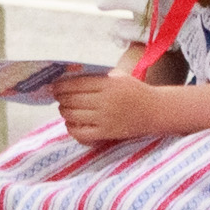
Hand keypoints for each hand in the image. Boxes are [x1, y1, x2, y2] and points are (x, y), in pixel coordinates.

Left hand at [48, 68, 169, 146]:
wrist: (155, 111)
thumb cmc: (135, 91)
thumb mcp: (119, 76)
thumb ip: (99, 76)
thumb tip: (72, 78)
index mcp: (108, 84)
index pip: (76, 84)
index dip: (61, 86)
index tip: (54, 86)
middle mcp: (105, 101)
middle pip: (71, 100)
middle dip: (60, 98)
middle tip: (57, 97)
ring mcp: (105, 118)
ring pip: (73, 115)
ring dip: (64, 111)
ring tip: (64, 108)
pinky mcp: (106, 133)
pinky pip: (81, 133)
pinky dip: (71, 128)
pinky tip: (71, 123)